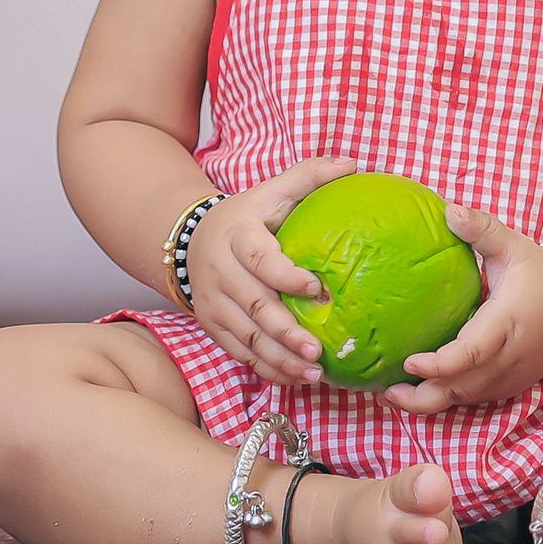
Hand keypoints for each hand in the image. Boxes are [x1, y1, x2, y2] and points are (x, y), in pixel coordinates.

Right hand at [185, 155, 354, 387]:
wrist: (191, 239)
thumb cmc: (247, 217)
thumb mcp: (272, 192)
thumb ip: (308, 176)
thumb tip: (350, 165)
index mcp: (238, 235)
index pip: (260, 259)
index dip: (286, 276)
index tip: (317, 289)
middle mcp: (220, 271)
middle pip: (253, 306)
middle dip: (285, 332)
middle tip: (317, 350)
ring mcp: (212, 302)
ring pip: (245, 336)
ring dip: (279, 358)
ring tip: (313, 373)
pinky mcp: (212, 325)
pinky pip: (239, 352)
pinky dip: (266, 368)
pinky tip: (294, 378)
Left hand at [382, 203, 542, 414]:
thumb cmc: (538, 274)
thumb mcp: (512, 245)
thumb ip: (481, 228)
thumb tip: (448, 210)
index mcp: (506, 322)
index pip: (471, 353)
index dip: (439, 364)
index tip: (409, 362)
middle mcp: (509, 356)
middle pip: (463, 387)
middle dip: (423, 396)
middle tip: (385, 390)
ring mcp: (511, 376)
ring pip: (466, 398)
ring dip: (431, 401)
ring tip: (393, 394)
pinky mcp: (511, 386)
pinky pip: (476, 399)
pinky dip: (448, 398)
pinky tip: (422, 391)